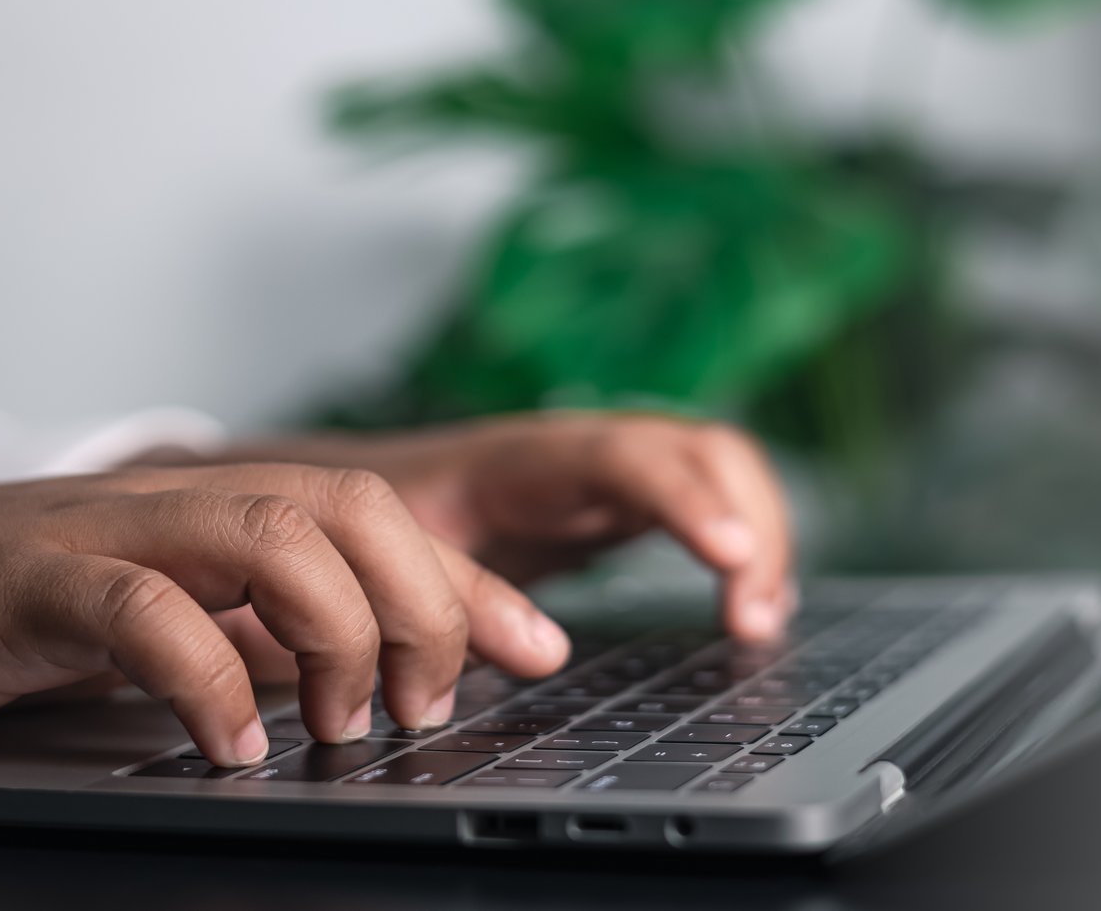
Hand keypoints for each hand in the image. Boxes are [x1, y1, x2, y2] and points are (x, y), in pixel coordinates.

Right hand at [0, 464, 570, 764]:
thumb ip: (255, 640)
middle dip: (424, 604)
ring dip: (336, 631)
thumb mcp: (154, 631)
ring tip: (346, 728)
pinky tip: (228, 744)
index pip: (381, 520)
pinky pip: (138, 607)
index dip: (473, 583)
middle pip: (350, 507)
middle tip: (427, 706)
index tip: (543, 649)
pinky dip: (204, 673)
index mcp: (216, 516)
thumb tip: (366, 680)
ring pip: (269, 533)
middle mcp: (174, 505)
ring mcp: (99, 531)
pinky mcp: (20, 579)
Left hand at [224, 412, 796, 639]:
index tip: (731, 561)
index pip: (626, 458)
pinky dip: (744, 550)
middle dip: (751, 525)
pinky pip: (709, 505)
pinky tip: (749, 611)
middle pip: (704, 448)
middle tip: (753, 622)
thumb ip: (459, 594)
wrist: (340, 491)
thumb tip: (540, 652)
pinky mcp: (623, 501)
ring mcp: (610, 470)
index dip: (686, 503)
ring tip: (758, 625)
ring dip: (760, 538)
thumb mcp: (393, 559)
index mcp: (521, 457)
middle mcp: (581, 448)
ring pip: (720, 470)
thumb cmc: (363, 526)